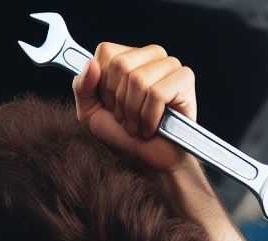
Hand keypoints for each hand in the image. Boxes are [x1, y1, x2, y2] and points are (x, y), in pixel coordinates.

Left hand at [72, 42, 196, 172]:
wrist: (152, 161)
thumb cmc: (125, 137)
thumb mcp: (92, 114)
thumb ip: (82, 88)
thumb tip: (92, 64)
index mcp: (129, 56)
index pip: (106, 52)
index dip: (104, 86)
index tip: (112, 106)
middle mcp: (151, 55)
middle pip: (121, 65)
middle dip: (119, 102)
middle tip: (127, 120)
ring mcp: (170, 65)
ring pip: (139, 80)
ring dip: (134, 113)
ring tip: (139, 125)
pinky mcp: (185, 78)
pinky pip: (157, 93)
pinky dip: (150, 117)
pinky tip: (153, 127)